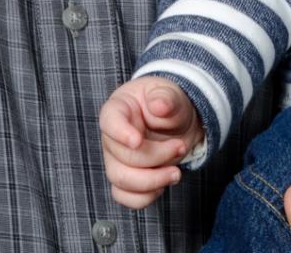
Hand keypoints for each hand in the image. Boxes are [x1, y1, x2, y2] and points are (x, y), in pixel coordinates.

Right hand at [99, 76, 205, 208]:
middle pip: (122, 156)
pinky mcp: (125, 180)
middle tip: (181, 147)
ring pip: (121, 180)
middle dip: (156, 156)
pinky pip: (125, 197)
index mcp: (119, 109)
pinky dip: (145, 197)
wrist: (177, 123)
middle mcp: (112, 137)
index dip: (120, 133)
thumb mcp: (171, 94)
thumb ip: (166, 97)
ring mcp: (115, 160)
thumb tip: (159, 106)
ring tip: (176, 173)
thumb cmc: (168, 104)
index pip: (109, 122)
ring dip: (152, 181)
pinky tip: (163, 184)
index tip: (138, 141)